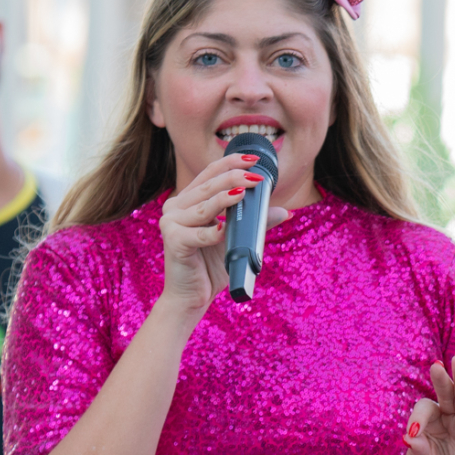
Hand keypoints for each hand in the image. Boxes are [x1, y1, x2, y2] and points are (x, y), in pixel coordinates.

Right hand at [157, 152, 281, 312]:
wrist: (192, 296)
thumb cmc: (211, 265)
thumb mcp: (236, 239)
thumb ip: (254, 223)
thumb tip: (284, 211)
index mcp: (187, 200)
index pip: (209, 173)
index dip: (231, 162)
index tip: (254, 159)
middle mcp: (175, 207)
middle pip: (208, 185)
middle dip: (235, 178)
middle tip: (257, 178)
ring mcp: (171, 223)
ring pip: (204, 206)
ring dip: (225, 198)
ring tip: (244, 192)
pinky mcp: (173, 242)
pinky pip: (197, 234)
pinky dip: (212, 233)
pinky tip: (223, 230)